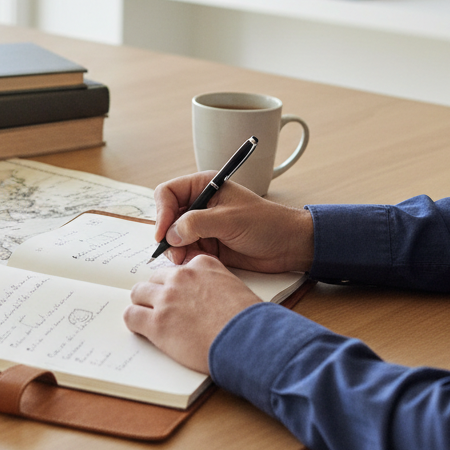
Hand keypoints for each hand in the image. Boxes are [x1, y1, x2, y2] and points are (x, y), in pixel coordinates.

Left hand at [125, 254, 260, 372]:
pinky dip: (133, 322)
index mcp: (201, 265)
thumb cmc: (249, 321)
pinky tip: (141, 329)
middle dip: (157, 293)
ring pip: (138, 293)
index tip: (177, 294)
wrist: (249, 342)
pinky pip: (131, 316)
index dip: (176, 284)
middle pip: (155, 279)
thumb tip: (207, 296)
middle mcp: (181, 277)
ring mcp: (167, 299)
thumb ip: (215, 283)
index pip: (176, 268)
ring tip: (149, 317)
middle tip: (162, 309)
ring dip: (142, 305)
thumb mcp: (234, 288)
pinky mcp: (157, 323)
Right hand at [154, 172, 314, 272]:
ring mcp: (203, 226)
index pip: (168, 194)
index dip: (161, 213)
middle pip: (167, 217)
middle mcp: (200, 204)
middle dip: (168, 235)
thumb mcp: (229, 220)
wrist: (288, 246)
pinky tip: (198, 263)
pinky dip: (187, 258)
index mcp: (204, 186)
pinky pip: (186, 251)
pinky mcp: (208, 244)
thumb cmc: (266, 224)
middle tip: (175, 252)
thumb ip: (196, 224)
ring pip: (174, 237)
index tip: (163, 233)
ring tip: (188, 260)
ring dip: (177, 250)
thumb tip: (170, 234)